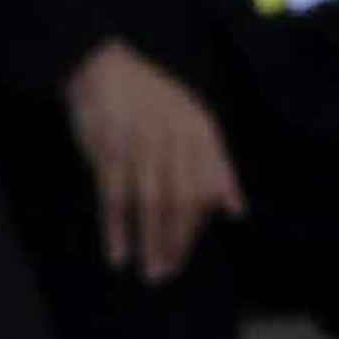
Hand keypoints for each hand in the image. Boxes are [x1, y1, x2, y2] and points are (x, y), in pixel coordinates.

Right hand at [63, 38, 244, 282]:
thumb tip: (236, 211)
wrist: (102, 66)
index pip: (205, 189)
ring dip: (151, 241)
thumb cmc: (153, 101)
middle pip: (180, 201)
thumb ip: (218, 166)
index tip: (185, 253)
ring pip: (149, 203)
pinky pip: (113, 196)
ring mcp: (139, 143)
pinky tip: (118, 254)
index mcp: (198, 132)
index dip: (196, 226)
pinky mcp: (107, 147)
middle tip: (168, 273)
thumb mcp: (194, 122)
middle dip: (176, 242)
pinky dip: (115, 227)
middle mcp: (172, 138)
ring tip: (151, 272)